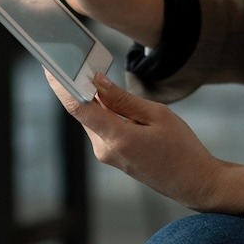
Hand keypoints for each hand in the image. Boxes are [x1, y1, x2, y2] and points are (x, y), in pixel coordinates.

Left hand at [48, 73, 243, 213]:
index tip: (50, 67)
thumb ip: (122, 99)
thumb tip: (96, 82)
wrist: (193, 181)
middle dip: (80, 88)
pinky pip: (102, 129)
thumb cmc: (181, 148)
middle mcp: (105, 149)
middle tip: (78, 61)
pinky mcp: (113, 157)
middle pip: (84, 111)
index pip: (78, 107)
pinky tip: (114, 102)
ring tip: (102, 79)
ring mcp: (108, 156)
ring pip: (93, 119)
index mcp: (117, 137)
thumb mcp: (157, 114)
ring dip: (95, 101)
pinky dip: (104, 113)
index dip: (61, 86)